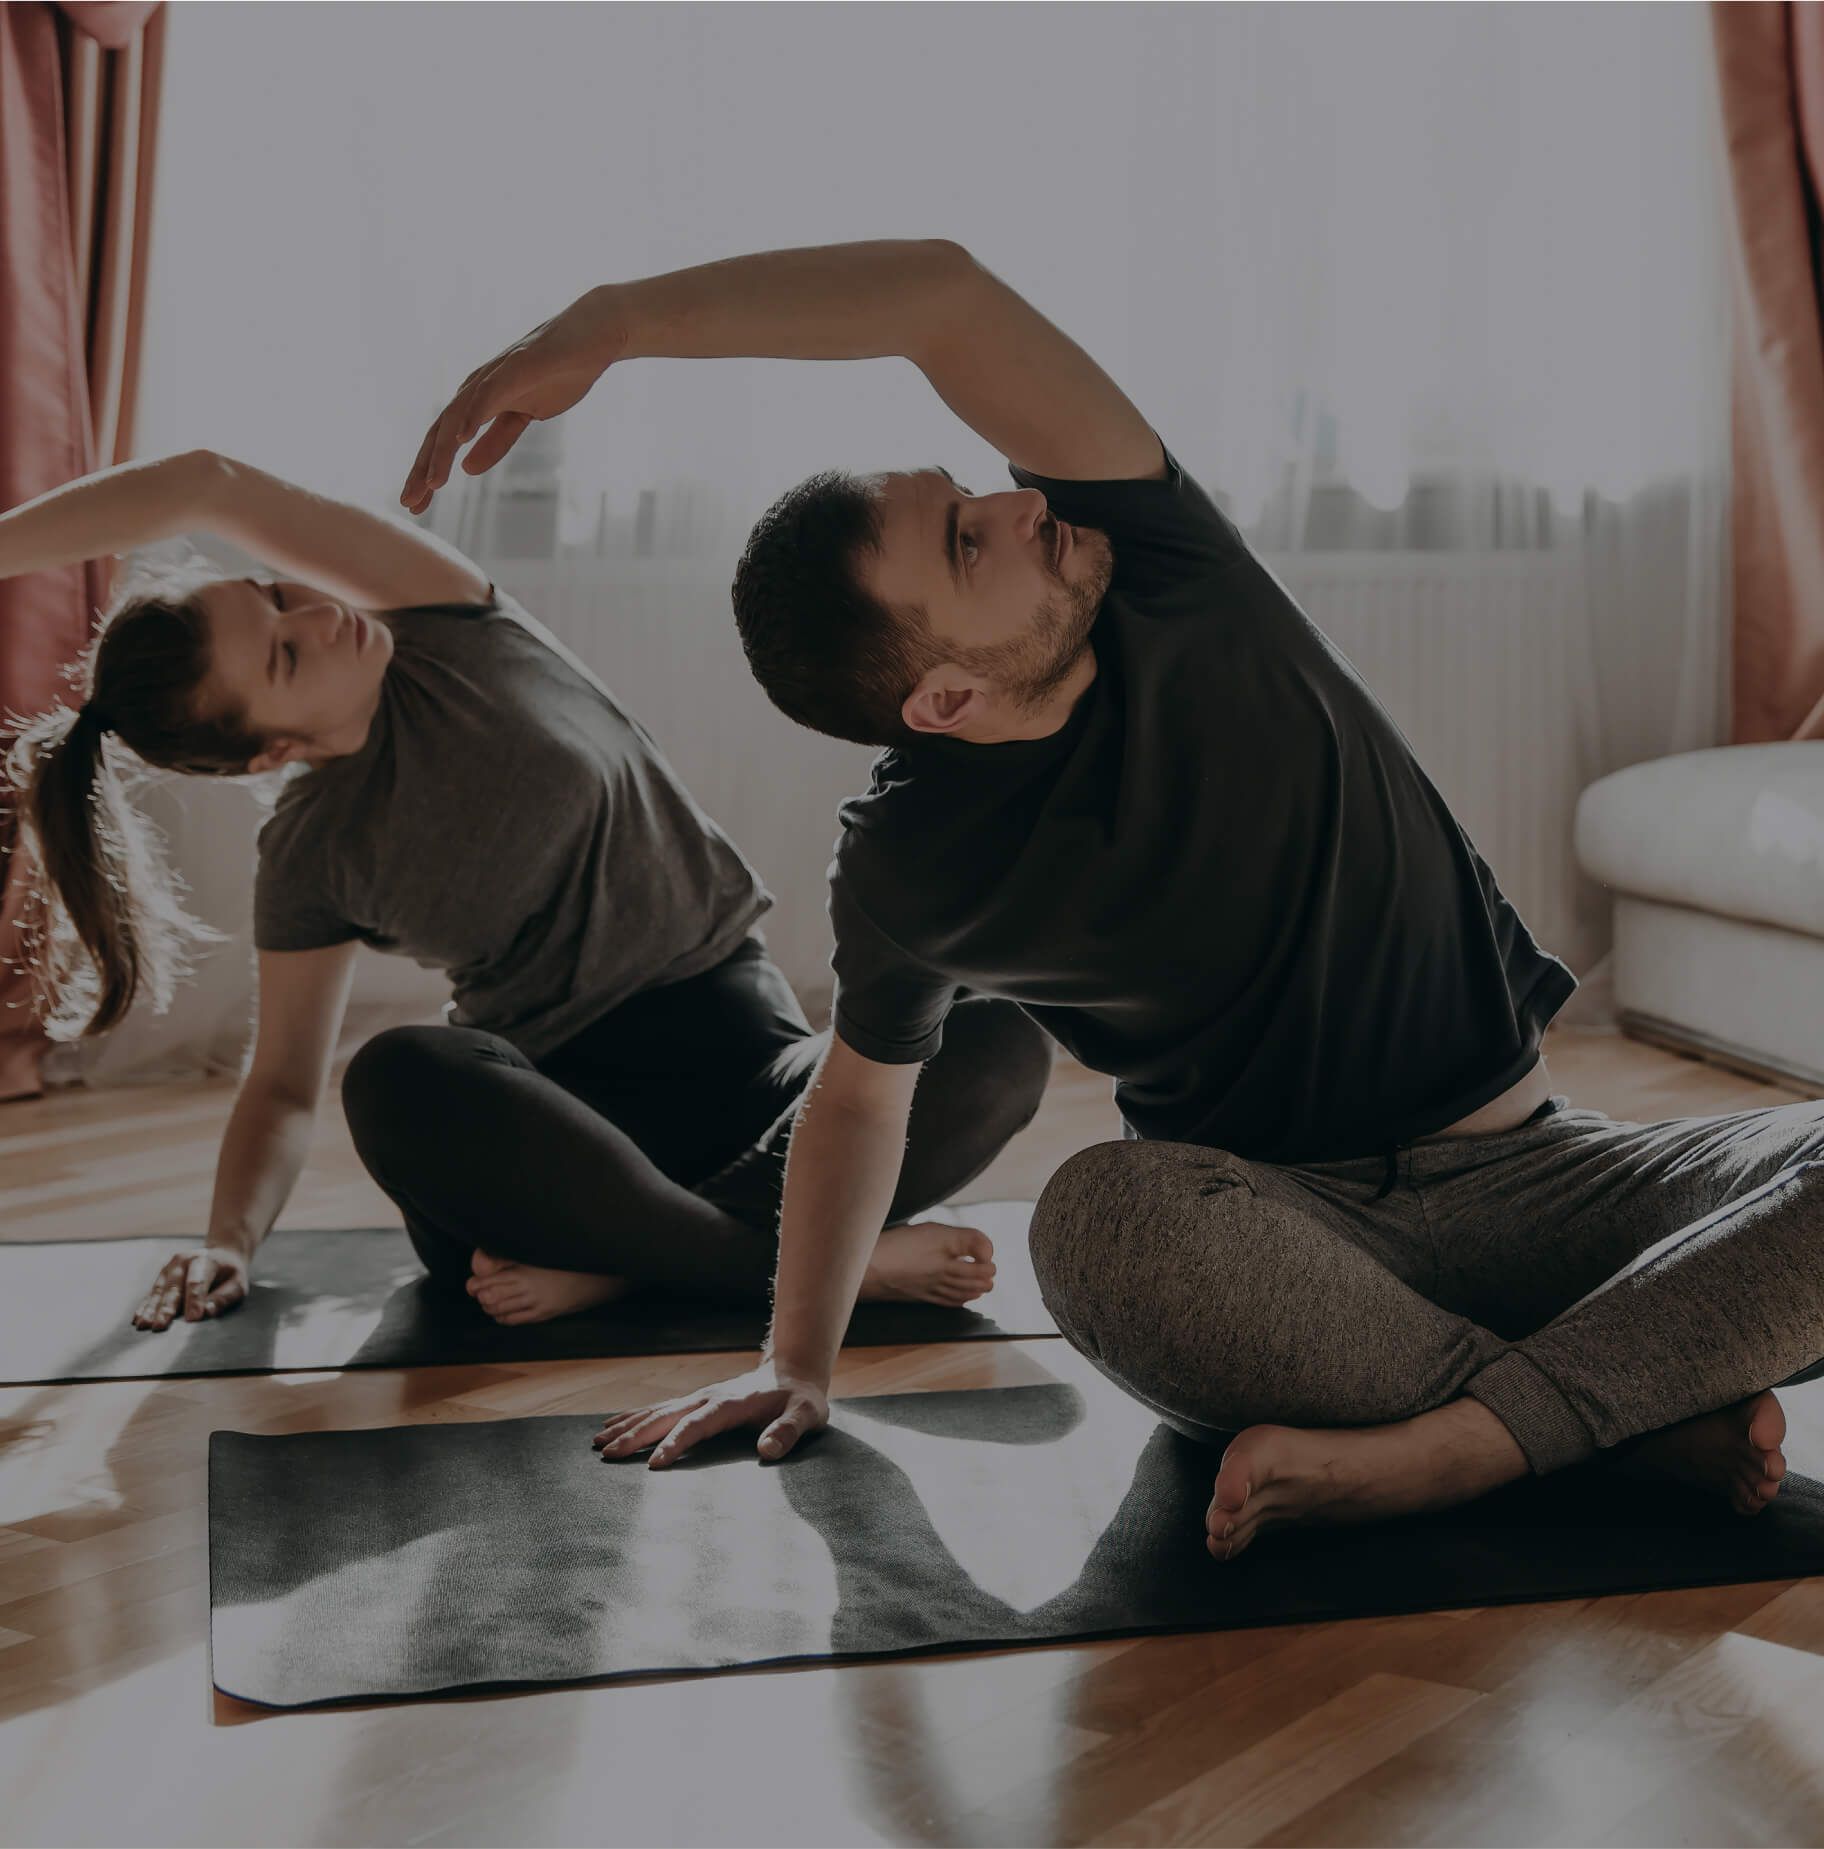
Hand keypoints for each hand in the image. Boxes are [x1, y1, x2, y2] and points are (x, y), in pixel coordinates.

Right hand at [131, 1246, 250, 1330]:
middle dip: (167, 1308)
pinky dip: (145, 1306)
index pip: (198, 1282)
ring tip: (144, 1325)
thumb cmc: (230, 1275)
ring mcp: (169, 1268)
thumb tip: (208, 1312)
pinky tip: (138, 1318)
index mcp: (205, 1260)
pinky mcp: (161, 1276)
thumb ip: (224, 1297)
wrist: (221, 1256)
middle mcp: (183, 1261)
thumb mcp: (237, 1284)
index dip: (195, 1301)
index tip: (193, 1319)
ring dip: (151, 1309)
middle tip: (160, 1326)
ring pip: (159, 1291)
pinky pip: (151, 1293)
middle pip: (174, 1287)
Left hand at [400, 287, 626, 513]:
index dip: (427, 472)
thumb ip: (495, 441)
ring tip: (433, 483)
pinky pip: (488, 394)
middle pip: (440, 432)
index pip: (445, 442)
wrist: (592, 336)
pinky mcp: (516, 367)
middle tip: (409, 503)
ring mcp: (495, 376)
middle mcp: (478, 387)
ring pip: (458, 416)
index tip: (415, 505)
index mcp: (478, 401)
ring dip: (442, 451)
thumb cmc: (558, 373)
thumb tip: (467, 468)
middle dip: (422, 469)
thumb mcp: (523, 417)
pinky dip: (472, 416)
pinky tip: (460, 439)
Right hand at [592, 1364, 830, 1468]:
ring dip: (627, 1426)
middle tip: (606, 1455)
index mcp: (730, 1404)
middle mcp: (708, 1398)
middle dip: (636, 1435)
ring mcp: (699, 1397)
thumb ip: (788, 1432)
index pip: (697, 1425)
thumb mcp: (806, 1415)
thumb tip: (767, 1451)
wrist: (793, 1372)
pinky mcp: (696, 1401)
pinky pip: (659, 1409)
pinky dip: (634, 1417)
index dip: (676, 1443)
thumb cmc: (800, 1400)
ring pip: (656, 1411)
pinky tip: (613, 1425)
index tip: (653, 1464)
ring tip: (597, 1442)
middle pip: (665, 1416)